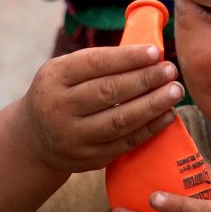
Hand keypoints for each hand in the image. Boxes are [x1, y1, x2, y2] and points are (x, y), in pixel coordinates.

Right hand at [19, 45, 183, 172]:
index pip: (95, 63)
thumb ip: (99, 62)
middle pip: (109, 91)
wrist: (35, 139)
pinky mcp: (88, 159)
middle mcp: (59, 107)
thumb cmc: (62, 93)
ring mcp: (73, 136)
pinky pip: (125, 143)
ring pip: (120, 120)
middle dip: (145, 80)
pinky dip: (150, 129)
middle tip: (171, 70)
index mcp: (54, 77)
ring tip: (175, 91)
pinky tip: (167, 114)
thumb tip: (149, 52)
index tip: (155, 52)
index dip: (128, 58)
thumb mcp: (64, 71)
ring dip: (153, 105)